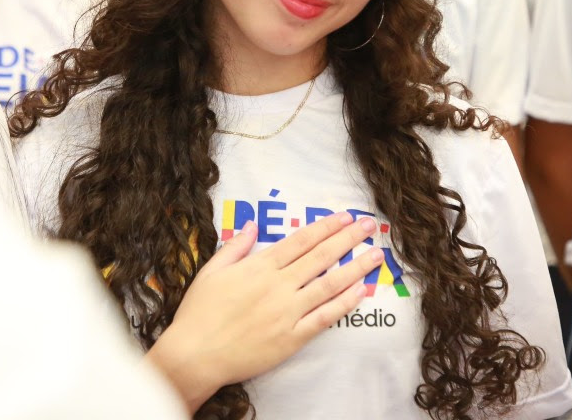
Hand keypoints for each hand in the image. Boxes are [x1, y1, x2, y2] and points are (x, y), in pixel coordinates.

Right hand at [146, 212, 382, 410]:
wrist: (195, 355)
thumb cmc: (199, 313)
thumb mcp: (211, 271)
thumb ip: (235, 246)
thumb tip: (252, 225)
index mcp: (259, 266)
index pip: (301, 240)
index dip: (325, 227)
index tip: (344, 217)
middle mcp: (278, 285)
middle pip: (320, 257)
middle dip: (347, 239)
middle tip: (368, 226)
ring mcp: (288, 312)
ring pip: (329, 285)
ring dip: (355, 268)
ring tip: (376, 256)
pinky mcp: (292, 338)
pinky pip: (324, 317)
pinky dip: (344, 304)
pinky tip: (360, 292)